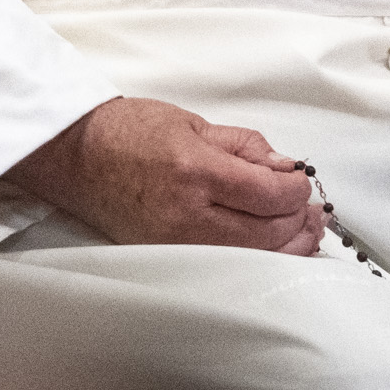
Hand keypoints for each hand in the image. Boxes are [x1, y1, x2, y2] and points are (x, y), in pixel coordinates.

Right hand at [11, 97, 325, 251]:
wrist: (76, 155)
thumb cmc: (128, 132)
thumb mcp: (195, 124)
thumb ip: (247, 148)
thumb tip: (286, 170)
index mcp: (196, 171)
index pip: (268, 193)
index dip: (297, 189)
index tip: (302, 181)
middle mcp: (186, 214)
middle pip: (267, 233)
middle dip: (299, 221)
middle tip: (312, 210)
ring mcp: (175, 243)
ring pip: (251, 258)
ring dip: (286, 246)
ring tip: (303, 230)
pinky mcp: (167, 258)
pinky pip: (226, 265)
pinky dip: (256, 257)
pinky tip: (271, 245)